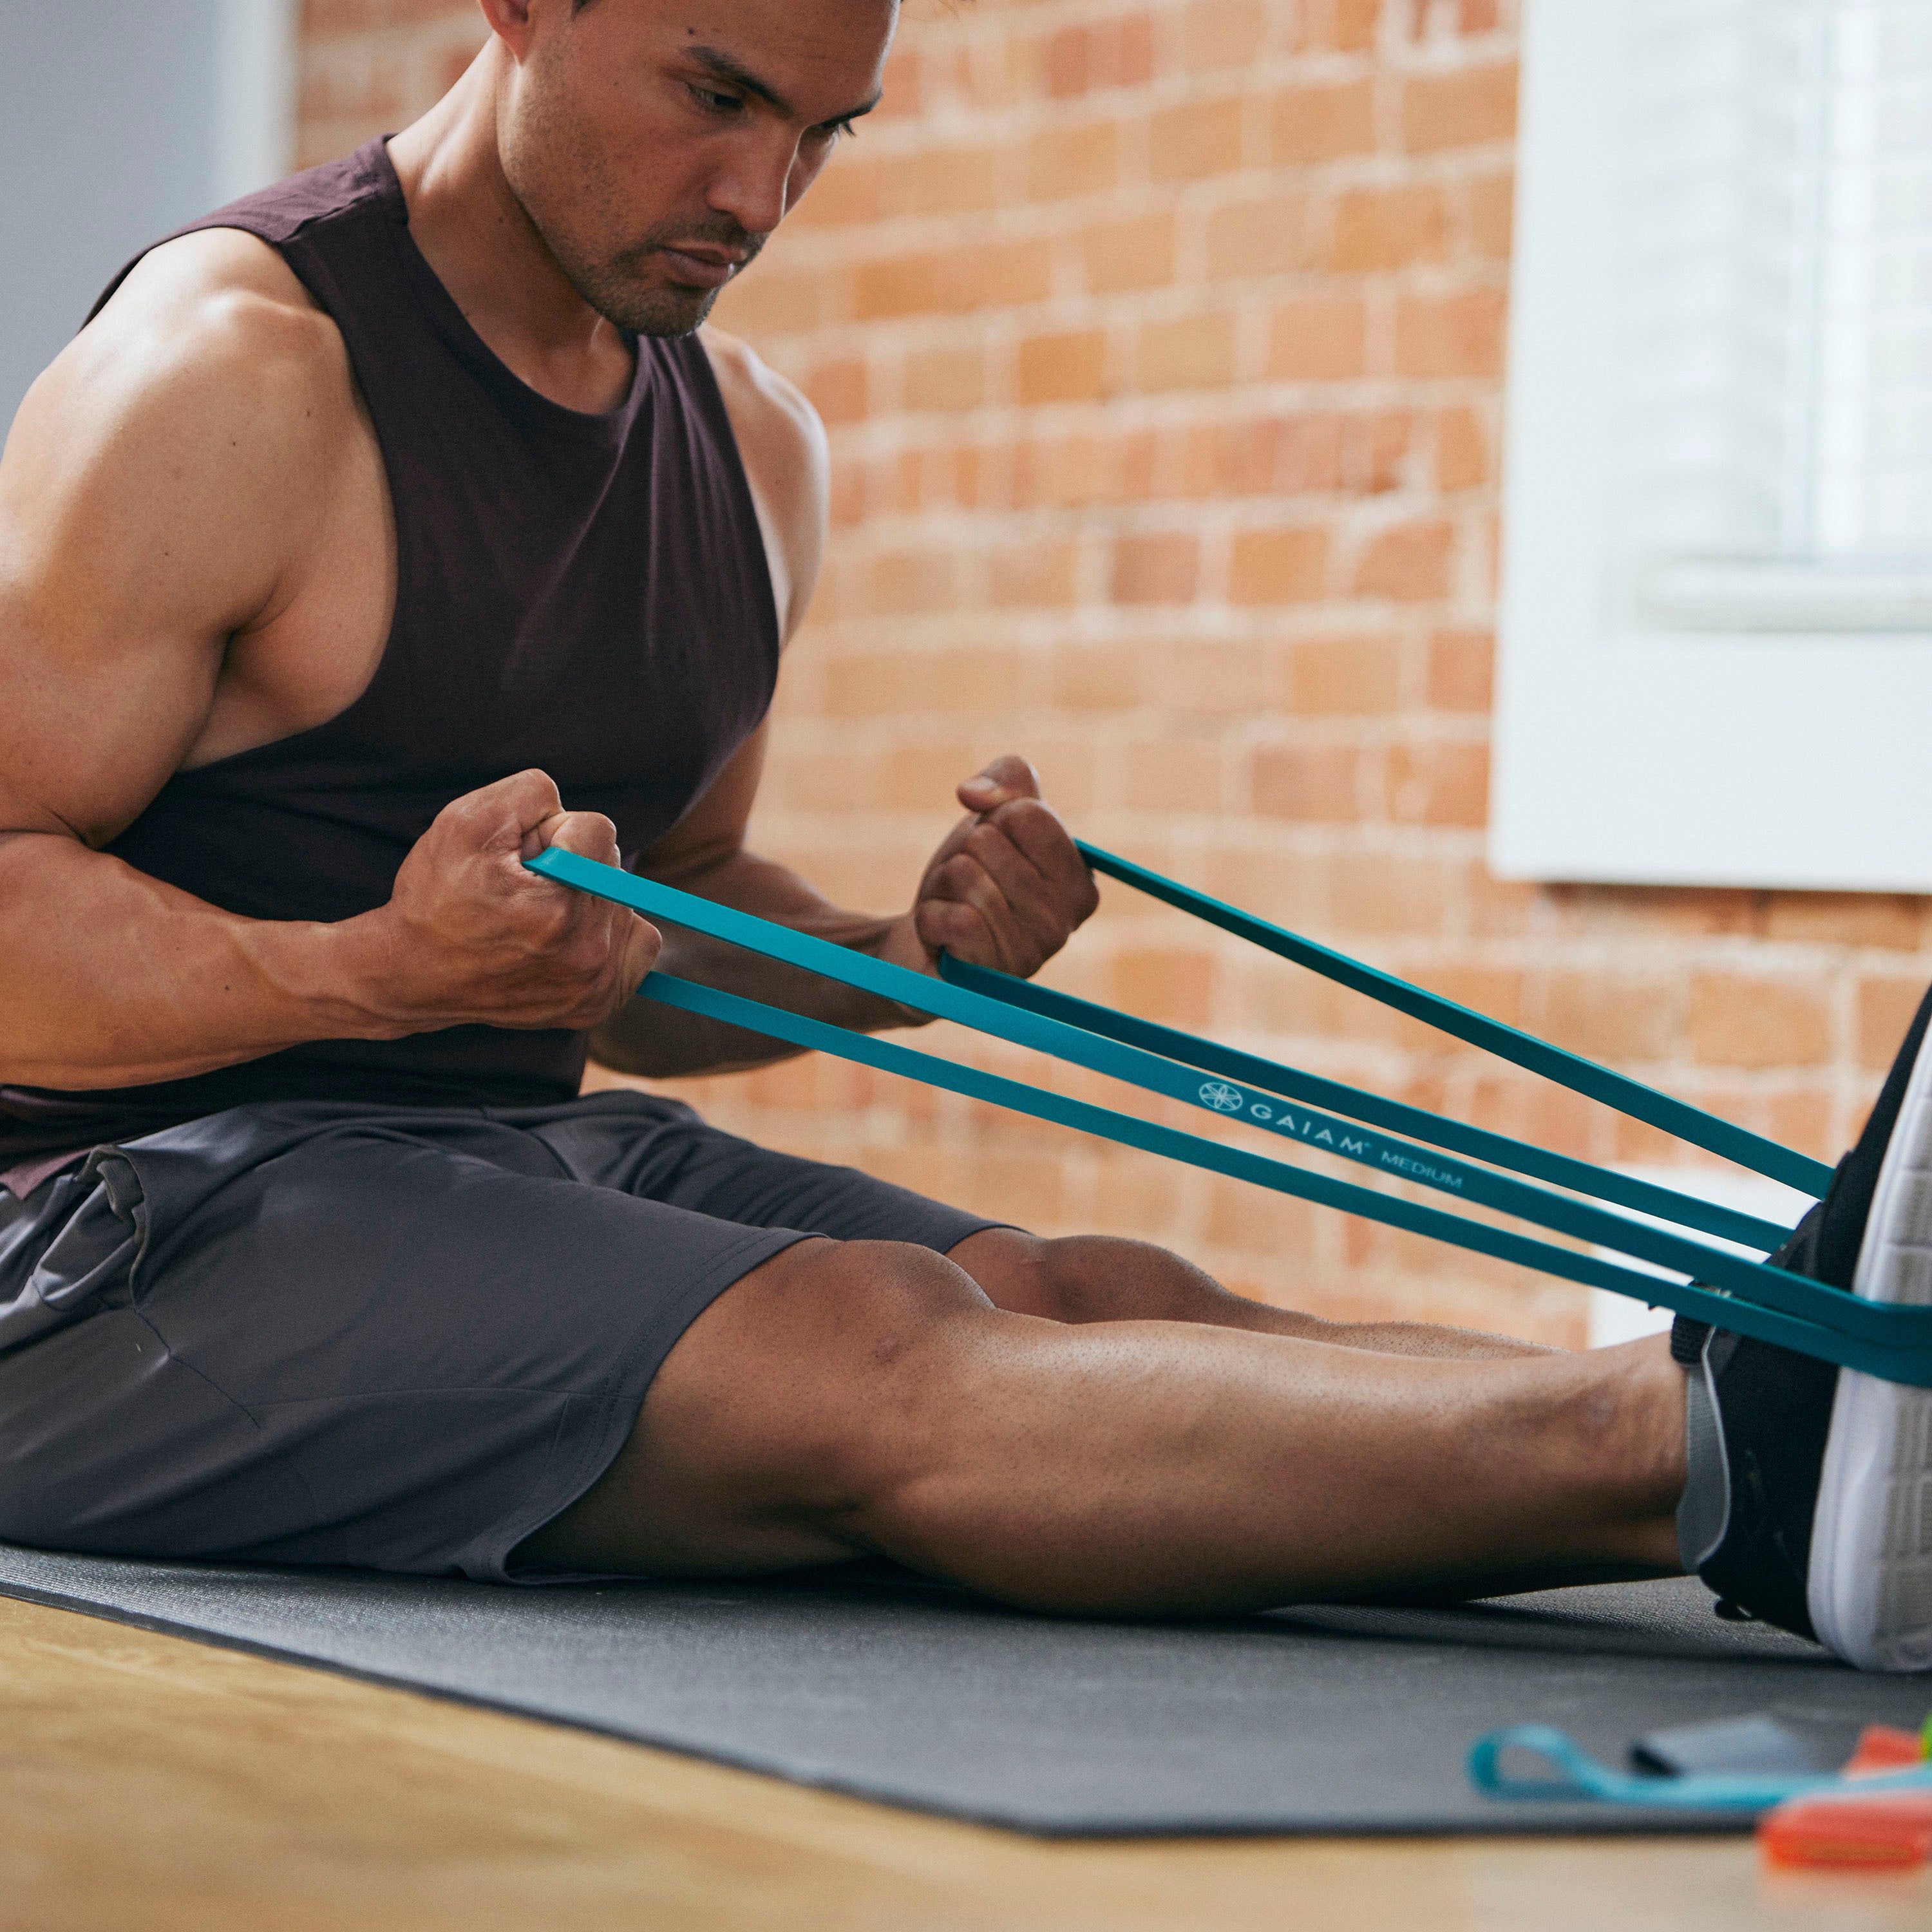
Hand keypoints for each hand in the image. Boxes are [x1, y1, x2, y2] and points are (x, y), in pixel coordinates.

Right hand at [358, 769, 660, 1033]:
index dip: (554, 831)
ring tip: (537, 917)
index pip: (598, 830)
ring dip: (589, 897)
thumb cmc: (436, 896)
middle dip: (573, 865)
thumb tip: (573, 813)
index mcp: (558, 911)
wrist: (413, 975)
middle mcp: (587, 955)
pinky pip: (638, 945)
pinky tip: (568, 936)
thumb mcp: (466, 821)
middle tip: (523, 890)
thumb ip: (533, 793)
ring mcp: (596, 986)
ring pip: (626, 902)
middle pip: (613, 867)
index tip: (522, 858)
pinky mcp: (599, 1004)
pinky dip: (610, 933)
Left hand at [884, 755, 1097, 979]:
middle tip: (968, 881)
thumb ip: (1008, 778)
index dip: (995, 818)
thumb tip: (975, 794)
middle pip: (989, 842)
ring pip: (965, 875)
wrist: (931, 935)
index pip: (1028, 814)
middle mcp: (1065, 921)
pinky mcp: (989, 973)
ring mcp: (1030, 953)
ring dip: (944, 882)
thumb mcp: (997, 814)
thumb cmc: (974, 873)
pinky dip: (931, 915)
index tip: (996, 845)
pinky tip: (943, 932)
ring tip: (955, 904)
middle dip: (964, 853)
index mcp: (1080, 882)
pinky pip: (951, 916)